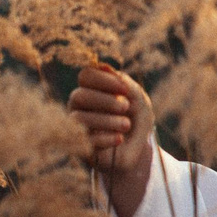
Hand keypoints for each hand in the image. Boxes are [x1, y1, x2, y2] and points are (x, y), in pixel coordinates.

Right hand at [70, 63, 155, 216]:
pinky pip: (83, 139)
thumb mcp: (138, 100)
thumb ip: (124, 84)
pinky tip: (119, 139)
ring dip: (107, 120)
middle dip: (105, 100)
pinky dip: (105, 137)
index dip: (104, 80)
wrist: (139, 150)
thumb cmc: (137, 120)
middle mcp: (79, 106)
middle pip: (78, 95)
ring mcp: (76, 126)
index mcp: (92, 89)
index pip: (86, 75)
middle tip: (126, 107)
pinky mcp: (79, 146)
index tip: (125, 90)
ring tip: (126, 125)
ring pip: (79, 118)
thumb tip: (104, 67)